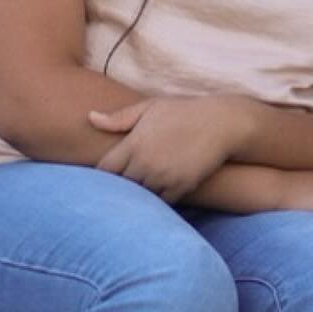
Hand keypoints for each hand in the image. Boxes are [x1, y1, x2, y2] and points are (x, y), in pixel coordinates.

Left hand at [90, 94, 248, 202]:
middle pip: (118, 187)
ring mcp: (163, 177)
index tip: (104, 176)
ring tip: (131, 198)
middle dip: (115, 189)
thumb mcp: (151, 107)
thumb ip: (120, 118)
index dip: (101, 175)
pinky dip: (155, 202)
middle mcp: (145, 163)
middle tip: (113, 191)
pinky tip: (154, 198)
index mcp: (134, 143)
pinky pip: (159, 204)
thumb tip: (90, 118)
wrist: (222, 123)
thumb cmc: (184, 112)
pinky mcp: (180, 188)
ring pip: (137, 198)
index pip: (103, 170)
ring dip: (135, 197)